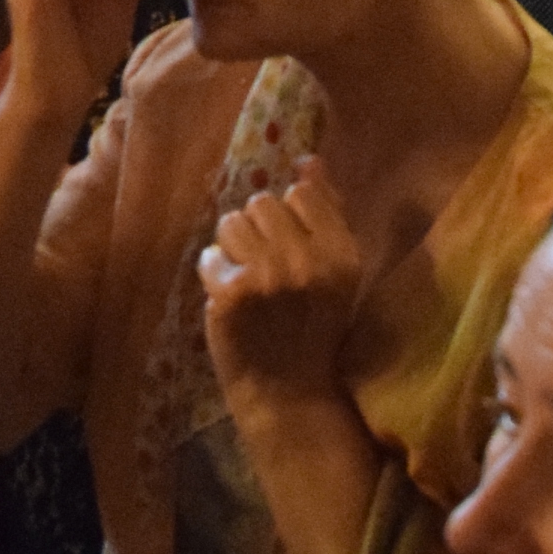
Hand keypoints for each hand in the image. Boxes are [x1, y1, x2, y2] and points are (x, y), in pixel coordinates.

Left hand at [200, 156, 371, 409]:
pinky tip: (230, 297)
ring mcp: (268, 276)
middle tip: (267, 269)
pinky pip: (210, 255)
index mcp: (342, 253)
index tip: (292, 250)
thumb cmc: (312, 327)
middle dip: (259, 231)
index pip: (301, 194)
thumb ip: (327, 212)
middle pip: (261, 203)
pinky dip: (214, 274)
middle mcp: (308, 260)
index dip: (290, 219)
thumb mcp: (335, 271)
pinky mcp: (231, 292)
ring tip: (248, 280)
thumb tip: (310, 160)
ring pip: (231, 222)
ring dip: (233, 248)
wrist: (287, 393)